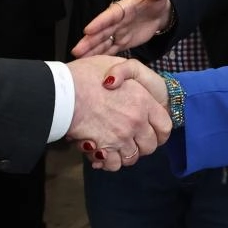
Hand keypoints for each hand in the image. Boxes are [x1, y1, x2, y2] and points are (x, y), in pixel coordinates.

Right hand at [66, 55, 170, 169]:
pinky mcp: (105, 148)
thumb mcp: (113, 64)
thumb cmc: (85, 75)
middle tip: (130, 140)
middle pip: (150, 146)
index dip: (159, 133)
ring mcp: (121, 136)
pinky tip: (102, 153)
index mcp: (143, 100)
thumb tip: (128, 86)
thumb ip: (127, 75)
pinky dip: (108, 162)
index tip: (152, 133)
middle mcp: (136, 121)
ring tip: (114, 146)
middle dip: (141, 146)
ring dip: (124, 154)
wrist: (63, 91)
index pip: (165, 126)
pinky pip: (114, 164)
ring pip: (132, 157)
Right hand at [72, 0, 171, 58]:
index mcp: (123, 8)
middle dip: (89, 41)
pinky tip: (91, 64)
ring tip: (78, 59)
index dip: (99, 22)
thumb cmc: (156, 0)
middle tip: (76, 50)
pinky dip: (101, 56)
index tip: (87, 30)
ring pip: (102, 42)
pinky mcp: (123, 42)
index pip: (110, 15)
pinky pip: (110, 50)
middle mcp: (117, 21)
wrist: (160, 12)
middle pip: (101, 31)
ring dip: (91, 50)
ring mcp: (118, 32)